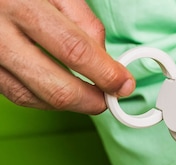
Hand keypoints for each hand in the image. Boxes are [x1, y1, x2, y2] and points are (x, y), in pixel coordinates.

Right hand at [0, 0, 133, 113]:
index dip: (104, 73)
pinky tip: (58, 91)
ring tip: (89, 98)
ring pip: (31, 97)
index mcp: (19, 4)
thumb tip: (103, 57)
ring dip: (67, 105)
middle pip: (53, 85)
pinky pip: (14, 94)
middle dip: (90, 100)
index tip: (123, 83)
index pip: (73, 50)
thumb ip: (81, 20)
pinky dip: (42, 98)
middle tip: (109, 99)